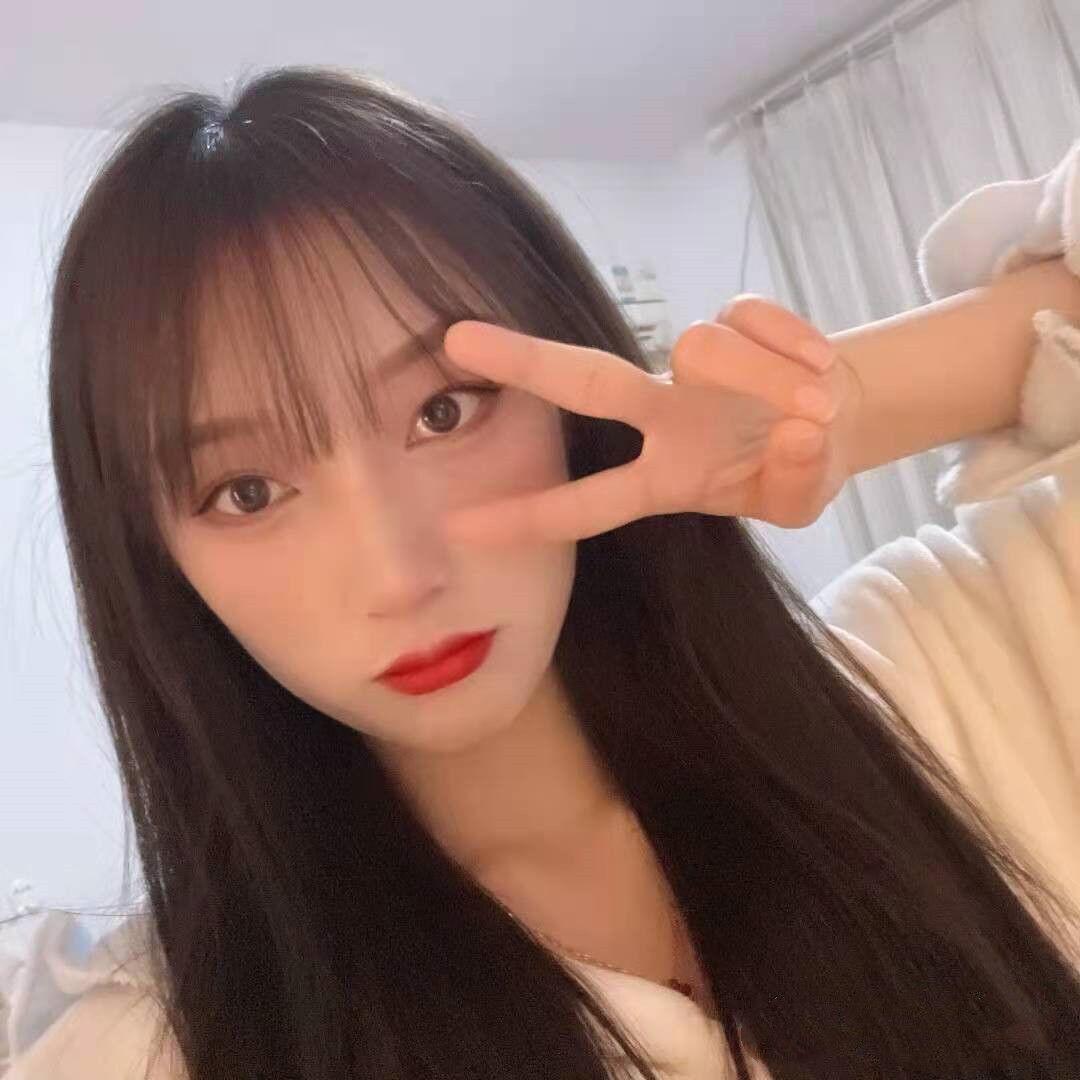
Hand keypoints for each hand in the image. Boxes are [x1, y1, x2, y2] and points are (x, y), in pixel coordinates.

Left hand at [440, 296, 862, 544]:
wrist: (840, 411)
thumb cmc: (793, 466)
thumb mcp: (796, 500)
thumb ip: (793, 483)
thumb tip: (799, 433)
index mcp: (663, 478)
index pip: (589, 503)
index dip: (529, 516)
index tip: (458, 526)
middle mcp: (664, 415)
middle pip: (588, 381)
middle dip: (526, 362)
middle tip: (457, 339)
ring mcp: (695, 364)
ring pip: (701, 346)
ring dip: (761, 375)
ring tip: (814, 407)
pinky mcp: (737, 317)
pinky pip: (747, 314)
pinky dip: (787, 340)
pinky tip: (820, 366)